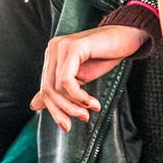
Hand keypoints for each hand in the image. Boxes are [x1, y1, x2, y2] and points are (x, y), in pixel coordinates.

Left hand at [29, 25, 148, 130]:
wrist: (128, 37)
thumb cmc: (106, 55)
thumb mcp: (80, 77)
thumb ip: (59, 89)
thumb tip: (34, 105)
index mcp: (53, 54)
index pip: (45, 88)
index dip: (55, 110)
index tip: (67, 125)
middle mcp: (54, 48)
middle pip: (48, 89)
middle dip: (64, 110)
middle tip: (82, 119)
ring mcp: (62, 46)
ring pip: (57, 87)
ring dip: (75, 105)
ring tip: (91, 110)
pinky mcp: (74, 47)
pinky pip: (67, 80)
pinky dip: (78, 96)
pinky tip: (91, 102)